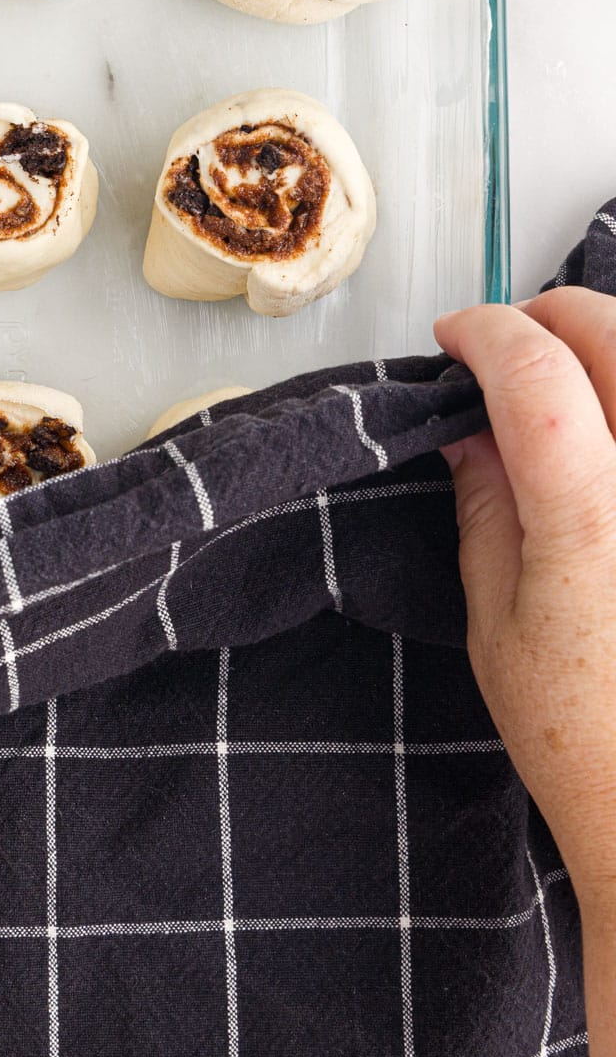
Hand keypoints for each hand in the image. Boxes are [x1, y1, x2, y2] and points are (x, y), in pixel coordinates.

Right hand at [436, 288, 615, 912]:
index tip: (457, 337)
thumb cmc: (587, 741)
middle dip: (556, 316)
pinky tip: (615, 430)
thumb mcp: (498, 621)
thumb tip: (471, 426)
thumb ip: (487, 502)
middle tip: (516, 342)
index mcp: (594, 517)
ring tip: (574, 382)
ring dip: (613, 348)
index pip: (535, 367)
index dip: (486, 333)